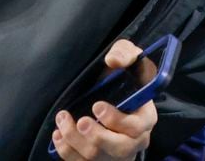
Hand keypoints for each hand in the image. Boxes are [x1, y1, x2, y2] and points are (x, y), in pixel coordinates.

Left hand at [50, 40, 155, 160]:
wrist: (115, 93)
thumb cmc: (125, 77)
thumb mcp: (131, 59)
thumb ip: (126, 53)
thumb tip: (113, 60)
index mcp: (146, 118)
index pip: (137, 127)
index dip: (116, 120)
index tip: (97, 105)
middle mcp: (134, 140)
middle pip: (119, 148)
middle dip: (97, 137)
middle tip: (81, 121)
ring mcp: (114, 153)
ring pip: (96, 157)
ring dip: (75, 140)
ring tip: (63, 119)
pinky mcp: (96, 160)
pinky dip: (66, 150)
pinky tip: (59, 134)